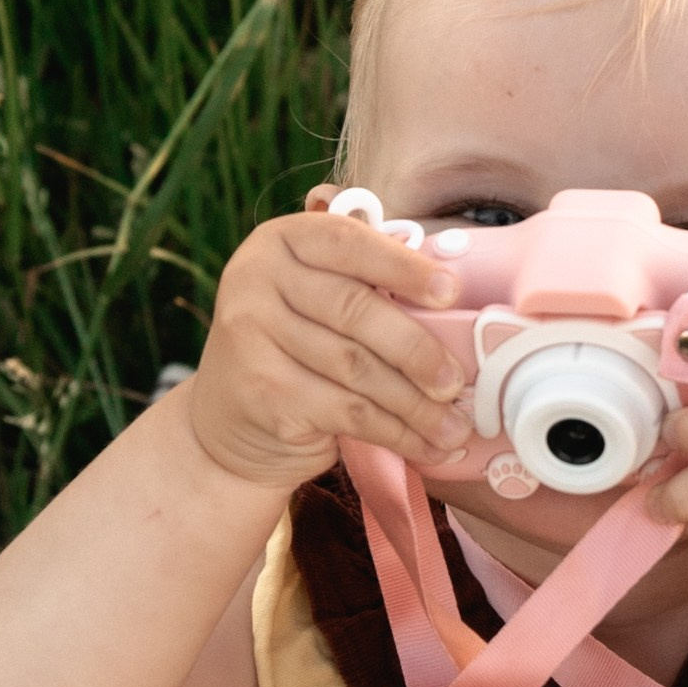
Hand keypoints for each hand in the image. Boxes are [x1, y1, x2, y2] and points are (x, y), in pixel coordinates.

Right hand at [188, 199, 471, 488]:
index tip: (452, 293)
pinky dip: (395, 432)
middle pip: (356, 311)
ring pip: (356, 369)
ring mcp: (251, 335)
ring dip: (416, 403)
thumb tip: (452, 298)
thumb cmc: (297, 349)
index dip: (404, 267)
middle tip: (457, 380)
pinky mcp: (262, 391)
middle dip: (417, 350)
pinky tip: (426, 445)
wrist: (230, 421)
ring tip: (456, 426)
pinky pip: (346, 411)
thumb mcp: (317, 299)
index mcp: (281, 241)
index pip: (349, 242)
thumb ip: (366, 283)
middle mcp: (256, 279)